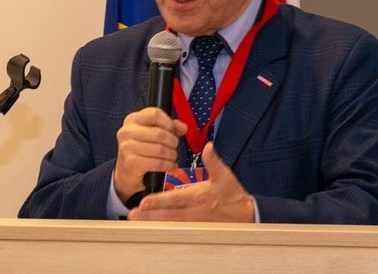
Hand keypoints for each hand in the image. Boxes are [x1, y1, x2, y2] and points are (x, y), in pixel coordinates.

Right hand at [113, 107, 187, 201]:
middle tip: (174, 147)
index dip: (168, 123)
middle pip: (159, 133)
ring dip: (171, 155)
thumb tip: (183, 127)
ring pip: (160, 149)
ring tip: (172, 157)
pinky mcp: (131, 163)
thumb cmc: (141, 151)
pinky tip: (170, 165)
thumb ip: (170, 128)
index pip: (155, 114)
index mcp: (132, 119)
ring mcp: (127, 147)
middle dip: (173, 142)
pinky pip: (157, 163)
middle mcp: (127, 131)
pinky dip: (168, 165)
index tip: (173, 131)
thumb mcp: (153, 134)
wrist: (127, 172)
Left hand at [127, 142, 255, 221]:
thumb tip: (208, 147)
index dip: (160, 200)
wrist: (244, 215)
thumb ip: (213, 161)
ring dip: (153, 222)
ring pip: (169, 224)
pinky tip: (151, 227)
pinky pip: (175, 229)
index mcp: (200, 196)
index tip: (144, 201)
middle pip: (168, 214)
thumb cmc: (233, 195)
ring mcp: (194, 222)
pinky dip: (162, 228)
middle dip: (150, 215)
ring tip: (137, 221)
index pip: (176, 199)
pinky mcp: (194, 228)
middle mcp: (195, 211)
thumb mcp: (225, 175)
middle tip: (133, 214)